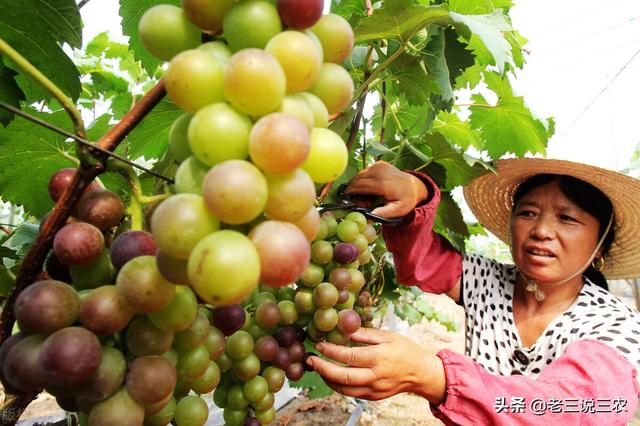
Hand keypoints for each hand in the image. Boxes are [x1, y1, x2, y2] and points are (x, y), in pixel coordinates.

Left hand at [307, 328, 446, 402]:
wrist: (421, 373)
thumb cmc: (405, 350)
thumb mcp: (388, 336)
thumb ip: (365, 334)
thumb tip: (344, 327)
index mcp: (379, 358)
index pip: (349, 356)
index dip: (331, 351)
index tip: (318, 344)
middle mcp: (375, 376)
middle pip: (343, 376)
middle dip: (322, 368)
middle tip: (309, 360)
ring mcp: (374, 389)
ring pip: (344, 389)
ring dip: (327, 379)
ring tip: (317, 367)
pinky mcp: (373, 397)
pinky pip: (351, 393)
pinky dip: (338, 385)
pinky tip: (331, 376)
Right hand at [343, 161, 427, 217]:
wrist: (415, 186)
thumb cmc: (406, 200)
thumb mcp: (397, 211)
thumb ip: (382, 214)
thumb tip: (367, 217)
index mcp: (383, 184)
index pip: (358, 186)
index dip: (351, 193)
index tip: (351, 201)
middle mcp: (380, 172)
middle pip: (356, 179)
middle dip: (353, 190)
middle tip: (359, 200)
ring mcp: (379, 166)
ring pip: (359, 175)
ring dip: (357, 184)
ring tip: (365, 195)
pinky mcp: (379, 163)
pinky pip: (365, 171)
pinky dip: (363, 179)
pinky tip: (370, 187)